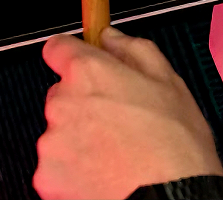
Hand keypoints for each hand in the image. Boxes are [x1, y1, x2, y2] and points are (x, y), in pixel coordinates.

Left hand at [34, 28, 222, 199]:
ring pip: (60, 131)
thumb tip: (112, 38)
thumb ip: (133, 50)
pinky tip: (105, 172)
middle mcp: (63, 104)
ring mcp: (52, 143)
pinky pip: (57, 165)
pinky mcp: (47, 178)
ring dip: (80, 137)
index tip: (84, 62)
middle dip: (85, 103)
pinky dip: (75, 169)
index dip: (73, 54)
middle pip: (62, 93)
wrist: (170, 198)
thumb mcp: (169, 82)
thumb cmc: (175, 146)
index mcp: (90, 74)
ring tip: (116, 152)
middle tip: (117, 120)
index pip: (58, 48)